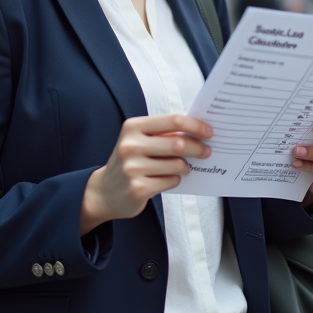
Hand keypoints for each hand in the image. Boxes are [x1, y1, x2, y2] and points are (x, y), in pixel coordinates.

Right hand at [80, 114, 211, 234]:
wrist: (103, 191)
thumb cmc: (130, 161)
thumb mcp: (139, 140)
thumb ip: (163, 133)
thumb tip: (198, 132)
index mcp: (133, 127)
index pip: (173, 120)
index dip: (196, 125)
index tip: (209, 132)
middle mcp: (130, 146)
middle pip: (179, 144)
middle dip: (198, 148)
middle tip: (207, 151)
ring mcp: (133, 168)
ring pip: (177, 165)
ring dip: (186, 167)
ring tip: (184, 167)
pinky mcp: (138, 189)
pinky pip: (171, 181)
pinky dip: (176, 180)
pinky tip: (169, 179)